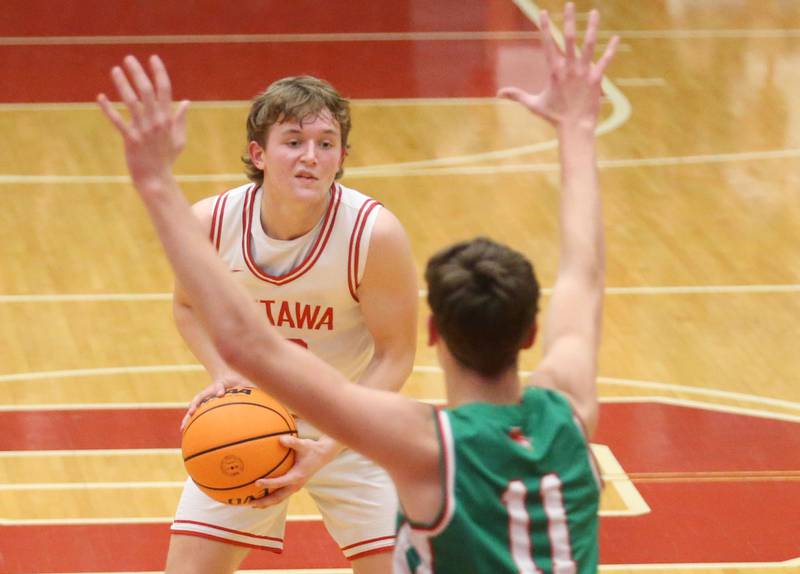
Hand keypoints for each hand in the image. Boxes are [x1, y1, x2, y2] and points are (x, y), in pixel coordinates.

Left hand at [97, 55, 189, 192]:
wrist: (156, 179)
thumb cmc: (167, 159)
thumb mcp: (179, 139)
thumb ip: (181, 119)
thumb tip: (187, 102)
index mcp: (168, 119)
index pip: (165, 90)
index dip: (159, 72)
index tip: (153, 58)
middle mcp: (156, 122)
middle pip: (147, 91)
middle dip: (138, 73)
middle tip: (129, 59)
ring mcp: (143, 130)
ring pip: (132, 102)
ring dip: (122, 84)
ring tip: (114, 70)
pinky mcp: (130, 140)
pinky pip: (117, 121)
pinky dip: (108, 109)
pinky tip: (100, 97)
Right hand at [180, 375, 255, 430]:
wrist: (228, 374)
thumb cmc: (240, 380)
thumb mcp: (248, 382)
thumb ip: (255, 388)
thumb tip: (269, 393)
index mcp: (221, 385)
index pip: (219, 386)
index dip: (219, 389)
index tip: (220, 393)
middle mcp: (211, 390)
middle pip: (201, 396)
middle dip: (197, 403)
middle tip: (192, 410)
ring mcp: (205, 396)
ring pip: (195, 405)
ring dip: (189, 415)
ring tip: (183, 427)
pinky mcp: (203, 402)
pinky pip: (196, 412)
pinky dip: (189, 420)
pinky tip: (184, 431)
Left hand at [250, 435, 342, 508]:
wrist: (323, 455)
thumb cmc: (311, 449)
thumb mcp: (304, 444)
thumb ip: (292, 442)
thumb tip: (280, 439)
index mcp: (297, 476)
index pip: (280, 482)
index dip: (268, 483)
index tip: (256, 483)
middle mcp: (296, 485)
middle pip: (278, 498)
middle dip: (264, 502)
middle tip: (249, 502)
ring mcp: (295, 487)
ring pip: (278, 499)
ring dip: (266, 503)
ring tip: (252, 504)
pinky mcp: (294, 486)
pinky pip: (280, 495)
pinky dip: (270, 497)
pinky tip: (261, 495)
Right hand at [497, 3, 618, 128]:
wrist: (574, 127)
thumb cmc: (554, 117)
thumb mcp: (533, 104)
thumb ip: (517, 95)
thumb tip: (499, 93)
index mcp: (554, 71)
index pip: (548, 44)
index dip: (545, 27)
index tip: (543, 12)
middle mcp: (569, 68)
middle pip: (569, 38)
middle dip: (569, 19)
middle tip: (570, 3)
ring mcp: (584, 73)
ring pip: (589, 45)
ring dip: (592, 27)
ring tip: (595, 11)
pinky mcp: (596, 79)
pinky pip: (605, 61)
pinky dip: (611, 50)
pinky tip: (616, 38)